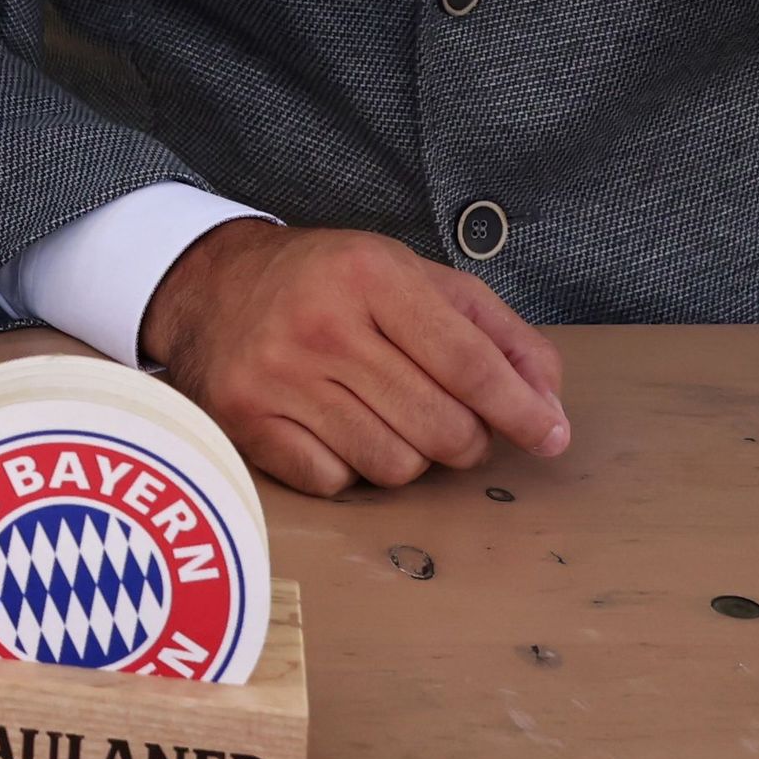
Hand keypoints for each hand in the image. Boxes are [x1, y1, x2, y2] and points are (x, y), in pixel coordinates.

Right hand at [136, 220, 569, 496]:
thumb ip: (494, 332)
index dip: (521, 410)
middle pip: (442, 427)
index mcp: (370, 275)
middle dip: (466, 437)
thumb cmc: (330, 283)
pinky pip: (337, 483)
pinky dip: (350, 469)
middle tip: (451, 419)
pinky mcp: (246, 422)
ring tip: (387, 417)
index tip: (551, 437)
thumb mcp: (413, 277)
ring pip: (394, 466)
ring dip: (409, 455)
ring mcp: (277, 378)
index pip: (469, 364)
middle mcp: (320, 325)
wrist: (208, 285)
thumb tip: (550, 406)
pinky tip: (336, 429)